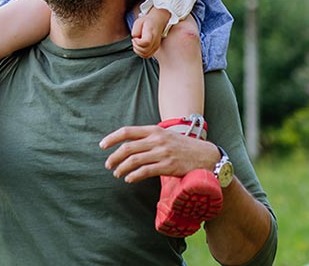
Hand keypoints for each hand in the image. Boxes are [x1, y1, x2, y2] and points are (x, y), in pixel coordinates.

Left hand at [99, 124, 219, 182]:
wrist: (206, 156)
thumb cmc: (184, 147)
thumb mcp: (166, 136)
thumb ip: (150, 138)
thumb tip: (129, 145)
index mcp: (155, 130)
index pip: (127, 131)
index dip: (112, 138)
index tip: (102, 146)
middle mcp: (157, 140)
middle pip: (128, 147)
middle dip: (114, 157)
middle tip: (108, 165)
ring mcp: (163, 153)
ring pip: (134, 160)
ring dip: (122, 168)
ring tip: (117, 174)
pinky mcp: (168, 166)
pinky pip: (145, 171)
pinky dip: (134, 176)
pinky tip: (129, 179)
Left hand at [131, 7, 171, 57]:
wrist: (158, 21)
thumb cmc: (147, 21)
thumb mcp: (139, 21)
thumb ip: (135, 30)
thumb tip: (134, 38)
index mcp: (151, 32)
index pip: (146, 42)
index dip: (137, 42)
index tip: (134, 38)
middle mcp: (155, 41)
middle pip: (145, 51)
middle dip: (136, 47)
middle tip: (134, 40)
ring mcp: (156, 46)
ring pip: (145, 55)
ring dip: (137, 50)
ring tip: (136, 43)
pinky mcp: (156, 49)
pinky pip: (147, 56)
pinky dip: (141, 53)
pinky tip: (139, 46)